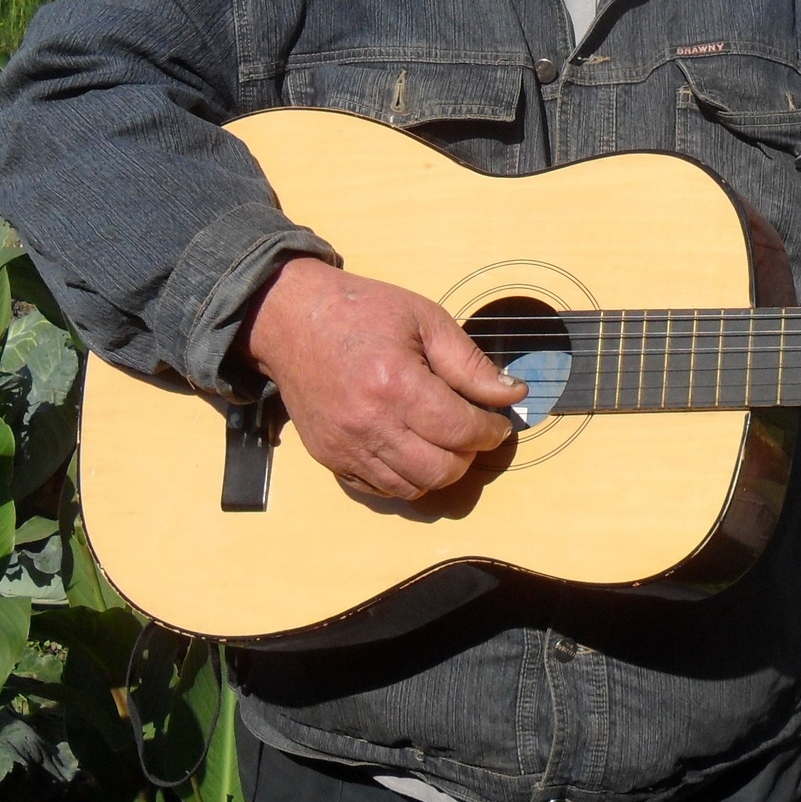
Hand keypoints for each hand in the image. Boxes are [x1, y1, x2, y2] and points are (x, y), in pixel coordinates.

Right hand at [243, 257, 524, 498]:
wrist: (289, 319)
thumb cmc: (361, 312)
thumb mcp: (425, 319)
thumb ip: (469, 363)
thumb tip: (511, 394)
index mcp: (396, 383)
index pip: (461, 430)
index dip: (491, 431)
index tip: (499, 422)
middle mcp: (369, 423)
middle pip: (441, 471)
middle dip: (469, 455)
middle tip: (473, 432)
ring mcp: (345, 446)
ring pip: (412, 488)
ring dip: (439, 471)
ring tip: (444, 442)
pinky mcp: (329, 457)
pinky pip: (379, 490)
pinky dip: (405, 478)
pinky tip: (411, 449)